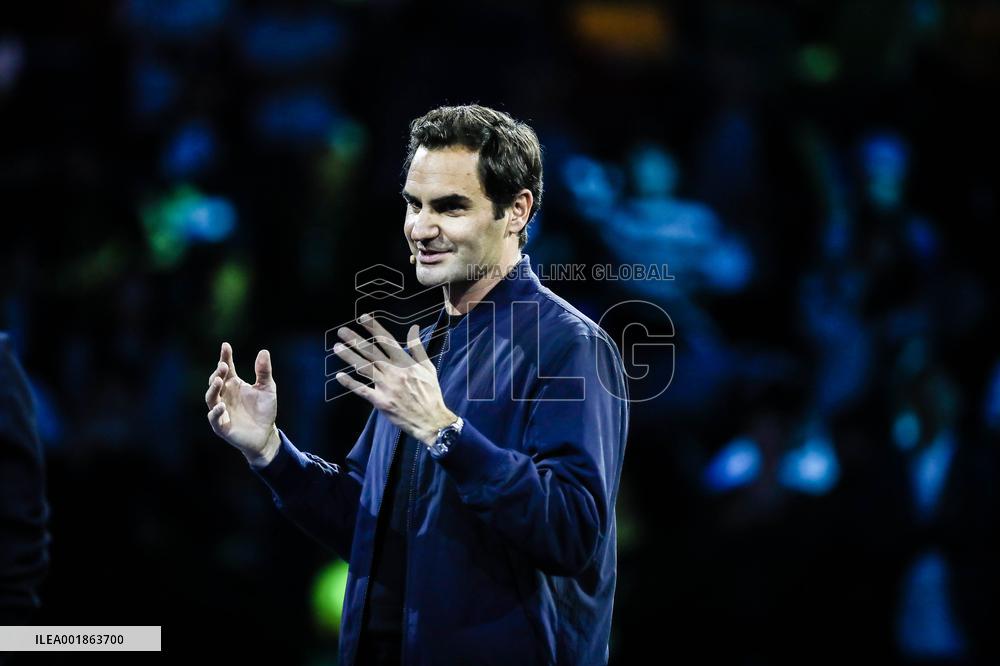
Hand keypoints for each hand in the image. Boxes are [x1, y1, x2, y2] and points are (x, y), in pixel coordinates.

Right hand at [205, 342, 279, 466]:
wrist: (266, 434)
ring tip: (220, 380)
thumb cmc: (264, 410)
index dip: (225, 357)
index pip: (227, 368)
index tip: (226, 346)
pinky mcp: (221, 426)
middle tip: (224, 365)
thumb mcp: (268, 388)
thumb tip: (263, 351)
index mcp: (233, 384)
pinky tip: (221, 405)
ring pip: (211, 398)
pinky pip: (214, 418)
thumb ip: (264, 371)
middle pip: (216, 381)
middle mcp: (224, 395)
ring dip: (213, 389)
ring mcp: (221, 410)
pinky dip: (216, 412)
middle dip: (218, 373)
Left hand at [333, 314, 455, 445]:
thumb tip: (414, 329)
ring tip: (337, 347)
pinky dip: (350, 383)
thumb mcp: (428, 368)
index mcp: (405, 363)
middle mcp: (393, 372)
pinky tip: (339, 376)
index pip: (386, 340)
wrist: (430, 420)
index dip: (374, 328)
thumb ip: (418, 348)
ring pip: (363, 368)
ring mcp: (385, 386)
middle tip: (342, 331)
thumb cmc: (430, 394)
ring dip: (349, 356)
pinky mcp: (380, 401)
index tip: (363, 318)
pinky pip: (362, 390)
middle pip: (371, 352)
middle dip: (355, 340)